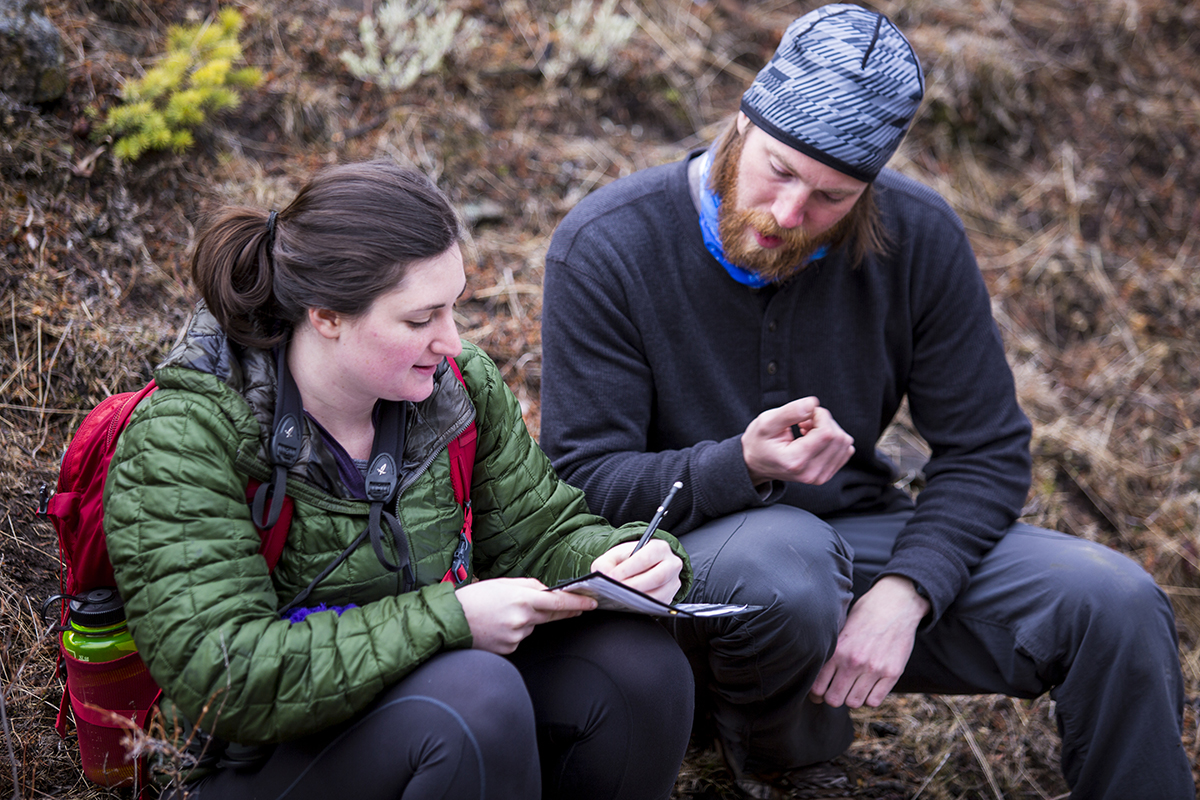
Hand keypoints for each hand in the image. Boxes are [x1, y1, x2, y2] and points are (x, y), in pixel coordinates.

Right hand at [456, 577, 596, 653]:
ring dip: (526, 620)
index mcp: (521, 598)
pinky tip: (497, 627)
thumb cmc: (473, 599)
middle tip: (577, 608)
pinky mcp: (509, 649)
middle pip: (551, 616)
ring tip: (501, 615)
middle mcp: (522, 619)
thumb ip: (527, 586)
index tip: (592, 603)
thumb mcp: (501, 583)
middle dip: (563, 612)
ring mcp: (516, 636)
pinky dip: (514, 632)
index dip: (577, 603)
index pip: (557, 602)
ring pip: (532, 627)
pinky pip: (519, 638)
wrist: (450, 622)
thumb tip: (546, 591)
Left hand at [590, 539, 682, 604]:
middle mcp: (671, 564)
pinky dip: (642, 607)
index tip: (612, 577)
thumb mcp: (614, 556)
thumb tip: (604, 574)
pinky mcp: (670, 598)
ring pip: (659, 594)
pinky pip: (658, 606)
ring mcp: (673, 583)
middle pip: (657, 577)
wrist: (637, 568)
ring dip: (638, 599)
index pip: (646, 558)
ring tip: (620, 598)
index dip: (628, 569)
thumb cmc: (627, 561)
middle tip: (616, 591)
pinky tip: (629, 604)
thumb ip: (605, 563)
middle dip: (634, 586)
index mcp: (659, 548)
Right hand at [742, 397, 854, 486]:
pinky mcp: (827, 475)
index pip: (827, 432)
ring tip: (808, 431)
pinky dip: (833, 439)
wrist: (756, 463)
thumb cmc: (759, 441)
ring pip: (844, 443)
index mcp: (795, 461)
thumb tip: (813, 404)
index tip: (805, 413)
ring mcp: (820, 477)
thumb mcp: (766, 422)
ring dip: (829, 429)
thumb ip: (790, 412)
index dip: (820, 415)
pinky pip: (845, 450)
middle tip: (804, 421)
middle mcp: (811, 473)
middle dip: (824, 421)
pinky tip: (815, 439)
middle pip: (838, 437)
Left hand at [808, 576, 929, 707]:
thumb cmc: (865, 615)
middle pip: (834, 700)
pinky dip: (870, 698)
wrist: (895, 604)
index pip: (817, 687)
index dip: (816, 694)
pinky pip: (875, 701)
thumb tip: (817, 675)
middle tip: (837, 692)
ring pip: (854, 703)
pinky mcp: (892, 673)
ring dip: (852, 698)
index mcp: (837, 650)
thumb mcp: (841, 629)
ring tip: (854, 688)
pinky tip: (869, 687)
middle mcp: (853, 662)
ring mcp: (874, 669)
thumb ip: (831, 652)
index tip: (819, 693)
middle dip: (833, 698)